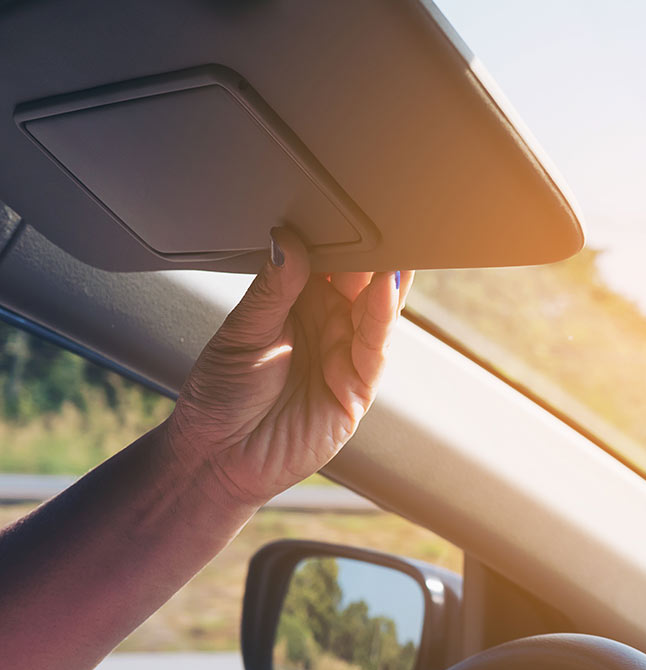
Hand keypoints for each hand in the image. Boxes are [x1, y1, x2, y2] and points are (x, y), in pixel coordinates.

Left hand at [164, 227, 412, 508]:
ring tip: (394, 240)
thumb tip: (287, 238)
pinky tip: (387, 283)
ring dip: (387, 275)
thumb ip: (271, 288)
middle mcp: (328, 324)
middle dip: (373, 248)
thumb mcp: (241, 333)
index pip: (328, 259)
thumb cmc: (220, 396)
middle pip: (361, 278)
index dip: (339, 232)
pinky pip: (375, 345)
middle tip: (380, 211)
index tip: (346, 200)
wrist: (216, 458)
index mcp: (297, 302)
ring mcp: (346, 355)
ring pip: (377, 308)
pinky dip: (384, 314)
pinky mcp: (358, 388)